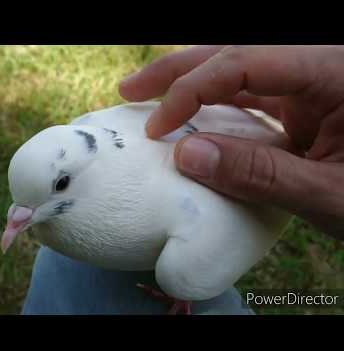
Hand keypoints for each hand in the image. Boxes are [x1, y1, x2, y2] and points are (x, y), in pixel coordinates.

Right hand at [119, 45, 343, 239]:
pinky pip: (251, 97)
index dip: (192, 91)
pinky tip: (189, 119)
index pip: (244, 63)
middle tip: (130, 89)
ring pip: (239, 70)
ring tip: (146, 96)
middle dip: (179, 69)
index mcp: (335, 71)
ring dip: (190, 83)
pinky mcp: (305, 105)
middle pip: (236, 52)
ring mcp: (311, 84)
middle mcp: (319, 67)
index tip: (158, 129)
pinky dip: (215, 107)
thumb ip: (259, 175)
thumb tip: (186, 156)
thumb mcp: (330, 196)